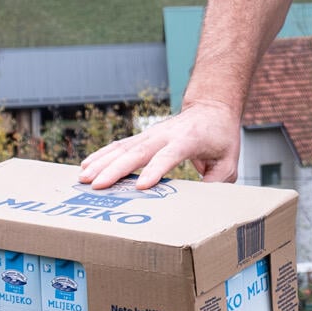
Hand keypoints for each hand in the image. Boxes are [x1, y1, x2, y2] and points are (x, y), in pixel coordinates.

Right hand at [79, 102, 240, 188]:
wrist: (211, 107)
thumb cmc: (220, 136)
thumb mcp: (228, 161)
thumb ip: (217, 182)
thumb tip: (204, 203)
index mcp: (188, 139)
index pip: (169, 155)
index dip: (155, 170)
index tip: (141, 186)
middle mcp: (165, 134)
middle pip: (137, 152)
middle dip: (115, 169)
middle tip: (96, 185)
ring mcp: (152, 133)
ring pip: (123, 147)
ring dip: (102, 162)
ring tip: (83, 177)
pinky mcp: (143, 136)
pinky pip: (119, 145)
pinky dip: (102, 155)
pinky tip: (86, 165)